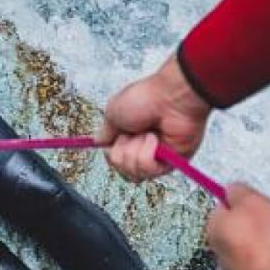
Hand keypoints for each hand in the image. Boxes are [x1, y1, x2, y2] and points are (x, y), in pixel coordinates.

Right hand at [97, 56, 212, 181]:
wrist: (171, 97)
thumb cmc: (146, 97)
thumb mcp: (113, 111)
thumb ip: (104, 132)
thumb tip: (98, 142)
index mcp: (130, 134)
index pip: (114, 158)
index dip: (112, 151)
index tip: (116, 137)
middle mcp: (143, 147)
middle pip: (121, 168)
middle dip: (122, 149)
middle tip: (132, 132)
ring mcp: (157, 157)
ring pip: (133, 172)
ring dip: (135, 150)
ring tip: (147, 134)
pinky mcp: (170, 163)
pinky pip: (148, 170)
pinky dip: (147, 153)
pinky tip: (154, 139)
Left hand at [206, 184, 269, 269]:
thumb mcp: (254, 201)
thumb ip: (238, 192)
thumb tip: (232, 190)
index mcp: (214, 231)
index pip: (222, 207)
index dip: (241, 200)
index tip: (255, 199)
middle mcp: (221, 255)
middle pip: (238, 229)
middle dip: (256, 222)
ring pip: (253, 247)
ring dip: (268, 241)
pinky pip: (267, 264)